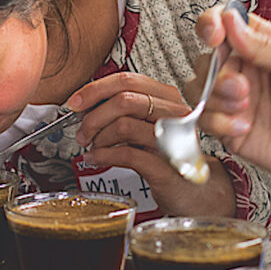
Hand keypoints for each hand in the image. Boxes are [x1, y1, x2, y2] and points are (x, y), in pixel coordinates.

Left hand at [66, 72, 236, 216]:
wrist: (196, 190)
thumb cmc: (168, 154)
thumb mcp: (147, 123)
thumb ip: (124, 108)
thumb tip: (85, 103)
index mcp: (168, 97)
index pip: (127, 79)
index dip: (95, 89)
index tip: (75, 102)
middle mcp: (174, 114)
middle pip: (124, 99)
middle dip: (93, 116)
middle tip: (82, 132)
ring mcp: (173, 140)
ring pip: (124, 125)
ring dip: (99, 137)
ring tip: (92, 147)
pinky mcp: (167, 166)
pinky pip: (127, 155)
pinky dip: (104, 156)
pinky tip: (97, 158)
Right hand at [195, 5, 270, 193]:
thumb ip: (263, 45)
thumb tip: (230, 20)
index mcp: (263, 45)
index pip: (225, 23)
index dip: (211, 24)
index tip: (214, 36)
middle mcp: (244, 69)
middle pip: (205, 58)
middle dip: (217, 72)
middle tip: (242, 87)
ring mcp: (235, 99)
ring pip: (198, 87)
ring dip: (215, 96)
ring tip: (244, 107)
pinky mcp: (230, 127)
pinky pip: (204, 119)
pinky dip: (218, 122)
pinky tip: (244, 127)